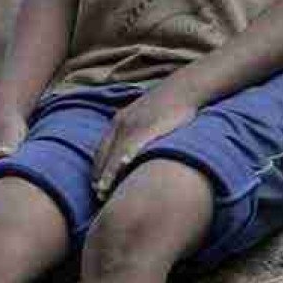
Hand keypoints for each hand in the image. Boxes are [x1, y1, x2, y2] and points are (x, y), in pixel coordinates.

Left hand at [90, 84, 200, 201]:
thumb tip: (135, 153)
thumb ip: (136, 132)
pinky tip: (123, 169)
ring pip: (115, 153)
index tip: (96, 186)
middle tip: (98, 194)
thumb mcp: (145, 116)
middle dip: (100, 175)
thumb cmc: (169, 105)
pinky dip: (125, 157)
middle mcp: (121, 123)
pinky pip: (133, 145)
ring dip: (108, 173)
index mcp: (119, 121)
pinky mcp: (148, 125)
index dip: (98, 169)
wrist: (185, 87)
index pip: (102, 150)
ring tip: (104, 191)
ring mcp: (134, 124)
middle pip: (105, 154)